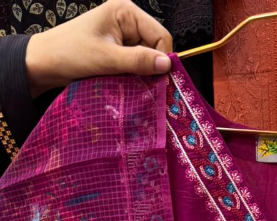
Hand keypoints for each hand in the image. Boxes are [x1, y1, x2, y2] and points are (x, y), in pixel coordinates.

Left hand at [25, 0, 172, 97]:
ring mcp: (122, 37)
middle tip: (145, 86)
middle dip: (151, 67)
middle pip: (155, 47)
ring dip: (141, 74)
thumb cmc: (70, 54)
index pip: (160, 35)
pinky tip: (126, 84)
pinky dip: (133, 76)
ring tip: (132, 85)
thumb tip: (167, 65)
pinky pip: (135, 65)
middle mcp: (127, 21)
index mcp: (126, 12)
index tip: (159, 80)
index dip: (162, 58)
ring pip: (146, 59)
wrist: (44, 63)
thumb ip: (138, 60)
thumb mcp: (107, 58)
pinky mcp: (117, 51)